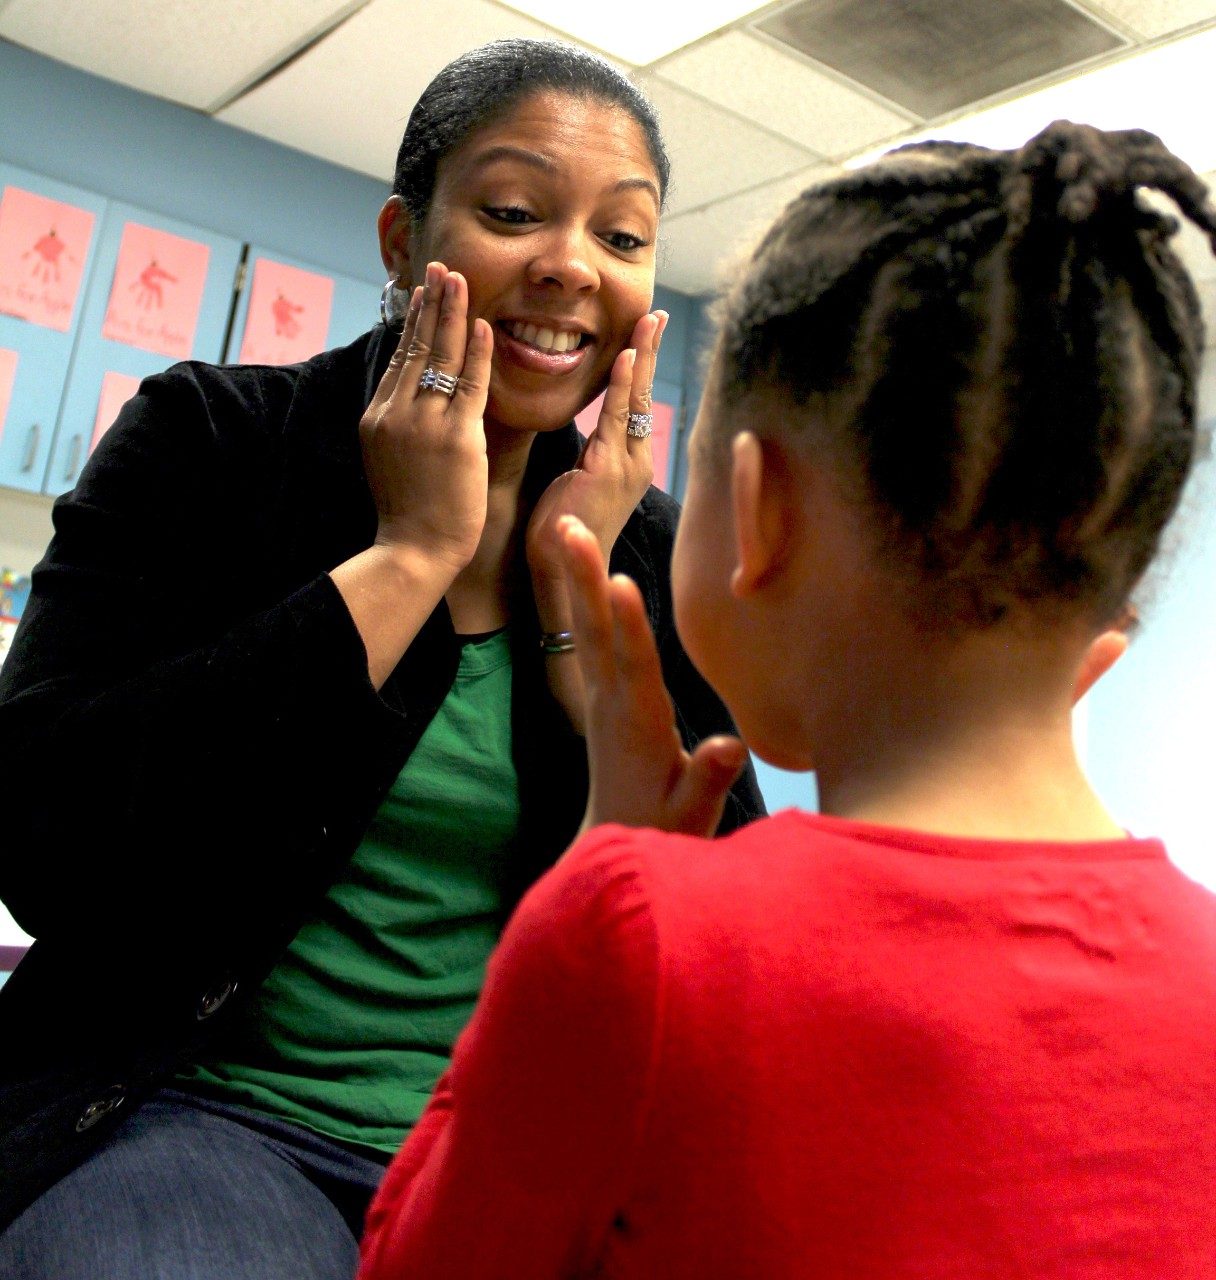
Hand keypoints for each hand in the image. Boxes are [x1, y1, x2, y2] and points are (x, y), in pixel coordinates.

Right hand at [359, 262, 492, 573]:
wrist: (413, 550)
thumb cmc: (409, 515)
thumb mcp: (390, 460)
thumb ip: (399, 427)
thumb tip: (409, 402)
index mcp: (378, 417)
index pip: (400, 358)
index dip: (413, 323)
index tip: (423, 293)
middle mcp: (397, 412)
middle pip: (416, 346)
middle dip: (430, 304)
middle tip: (440, 267)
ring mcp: (425, 423)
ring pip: (440, 356)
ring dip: (452, 313)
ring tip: (459, 278)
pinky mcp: (455, 438)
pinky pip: (469, 385)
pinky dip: (476, 353)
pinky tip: (483, 326)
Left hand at [526, 311, 667, 583]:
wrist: (561, 570)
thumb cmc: (565, 530)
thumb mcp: (582, 482)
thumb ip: (594, 455)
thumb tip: (596, 436)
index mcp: (630, 462)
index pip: (638, 404)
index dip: (643, 367)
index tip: (646, 332)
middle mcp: (637, 461)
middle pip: (647, 395)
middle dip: (651, 352)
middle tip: (657, 313)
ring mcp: (626, 467)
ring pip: (638, 401)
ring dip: (643, 358)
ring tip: (649, 321)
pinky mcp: (608, 472)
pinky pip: (617, 420)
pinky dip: (624, 387)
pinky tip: (627, 359)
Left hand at [559, 515, 747, 837]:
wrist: (612, 844)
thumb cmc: (661, 830)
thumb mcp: (691, 815)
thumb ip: (707, 778)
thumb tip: (728, 746)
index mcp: (639, 725)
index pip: (635, 667)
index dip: (631, 625)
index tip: (624, 582)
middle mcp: (613, 702)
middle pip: (597, 632)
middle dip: (585, 578)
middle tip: (567, 526)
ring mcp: (601, 696)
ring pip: (587, 628)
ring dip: (578, 577)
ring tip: (565, 526)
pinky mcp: (600, 695)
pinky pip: (588, 637)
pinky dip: (584, 599)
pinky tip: (583, 569)